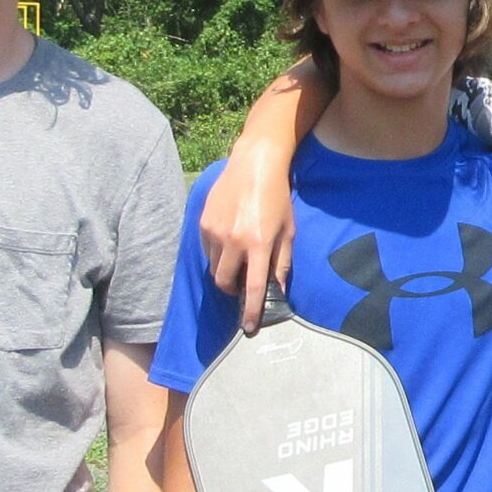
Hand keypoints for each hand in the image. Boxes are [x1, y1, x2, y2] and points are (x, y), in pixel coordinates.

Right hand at [198, 135, 295, 333]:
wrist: (254, 164)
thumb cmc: (277, 198)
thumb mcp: (288, 231)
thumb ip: (281, 262)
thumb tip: (277, 290)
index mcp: (258, 244)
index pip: (253, 287)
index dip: (251, 310)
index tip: (248, 327)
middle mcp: (233, 240)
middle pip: (225, 282)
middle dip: (232, 290)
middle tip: (242, 285)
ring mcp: (214, 231)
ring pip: (214, 267)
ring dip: (225, 271)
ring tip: (239, 258)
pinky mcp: (203, 222)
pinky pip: (208, 250)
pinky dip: (217, 254)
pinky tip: (229, 240)